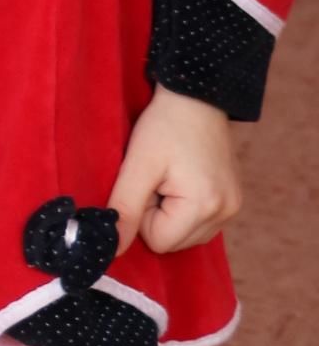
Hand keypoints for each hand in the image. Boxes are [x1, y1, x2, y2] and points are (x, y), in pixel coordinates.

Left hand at [107, 87, 242, 254]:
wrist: (197, 96)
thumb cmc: (165, 125)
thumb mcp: (138, 164)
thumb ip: (124, 209)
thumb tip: (112, 249)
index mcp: (205, 207)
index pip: (158, 241)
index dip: (142, 214)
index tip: (146, 181)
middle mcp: (226, 214)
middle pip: (174, 242)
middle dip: (156, 214)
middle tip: (157, 176)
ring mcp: (233, 209)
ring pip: (186, 236)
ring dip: (170, 213)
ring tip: (170, 176)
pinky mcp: (233, 202)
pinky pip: (200, 224)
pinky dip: (185, 209)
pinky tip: (183, 180)